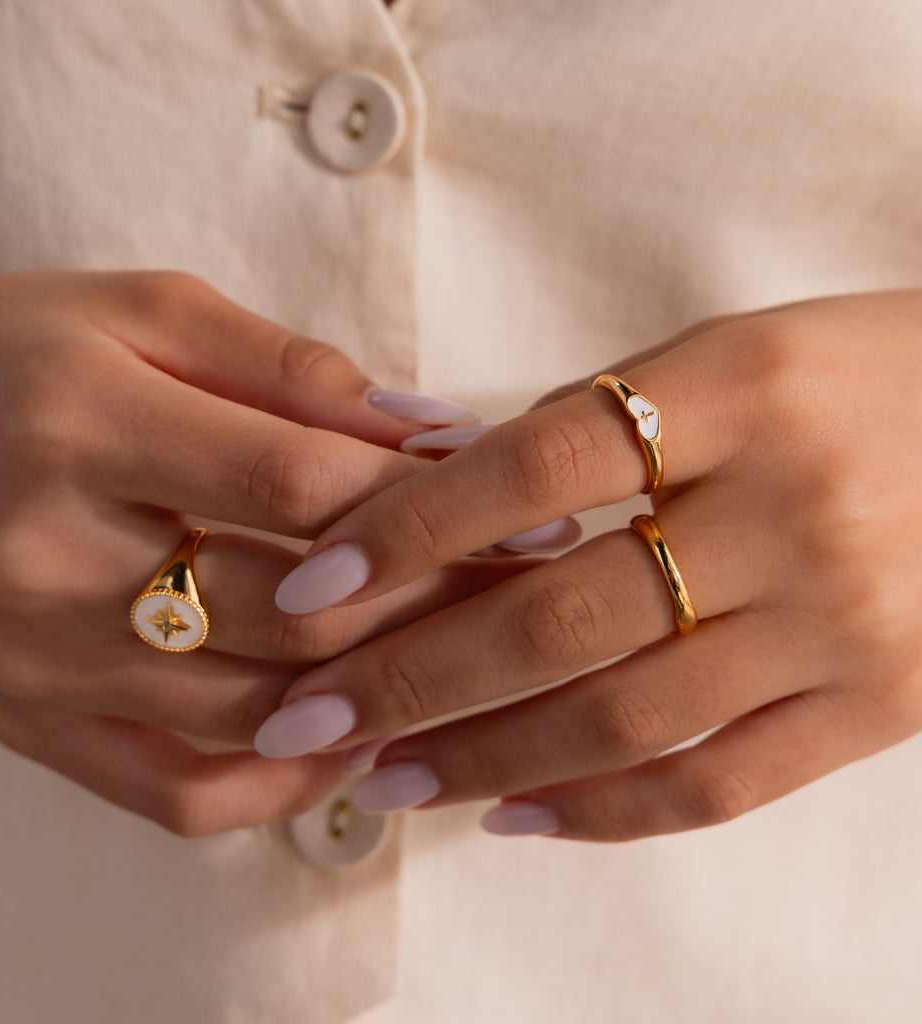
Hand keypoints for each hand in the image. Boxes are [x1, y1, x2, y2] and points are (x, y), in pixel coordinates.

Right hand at [0, 271, 511, 833]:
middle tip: (519, 592)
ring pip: (254, 712)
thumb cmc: (13, 353)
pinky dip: (286, 781)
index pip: (297, 484)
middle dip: (431, 602)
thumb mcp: (144, 313)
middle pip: (289, 611)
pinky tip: (354, 739)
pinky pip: (180, 796)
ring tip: (465, 663)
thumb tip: (430, 431)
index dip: (428, 503)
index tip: (522, 512)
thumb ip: (291, 370)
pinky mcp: (32, 728)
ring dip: (381, 693)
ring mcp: (34, 664)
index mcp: (77, 423)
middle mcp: (44, 558)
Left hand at [255, 291, 921, 840]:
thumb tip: (434, 486)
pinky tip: (512, 814)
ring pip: (627, 719)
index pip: (537, 463)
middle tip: (307, 719)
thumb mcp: (728, 355)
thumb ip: (590, 422)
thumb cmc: (850, 378)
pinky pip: (724, 783)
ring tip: (386, 780)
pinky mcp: (884, 704)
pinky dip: (605, 812)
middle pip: (562, 615)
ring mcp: (845, 620)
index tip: (310, 584)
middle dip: (413, 678)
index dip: (412, 527)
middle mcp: (795, 508)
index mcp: (744, 389)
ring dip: (485, 759)